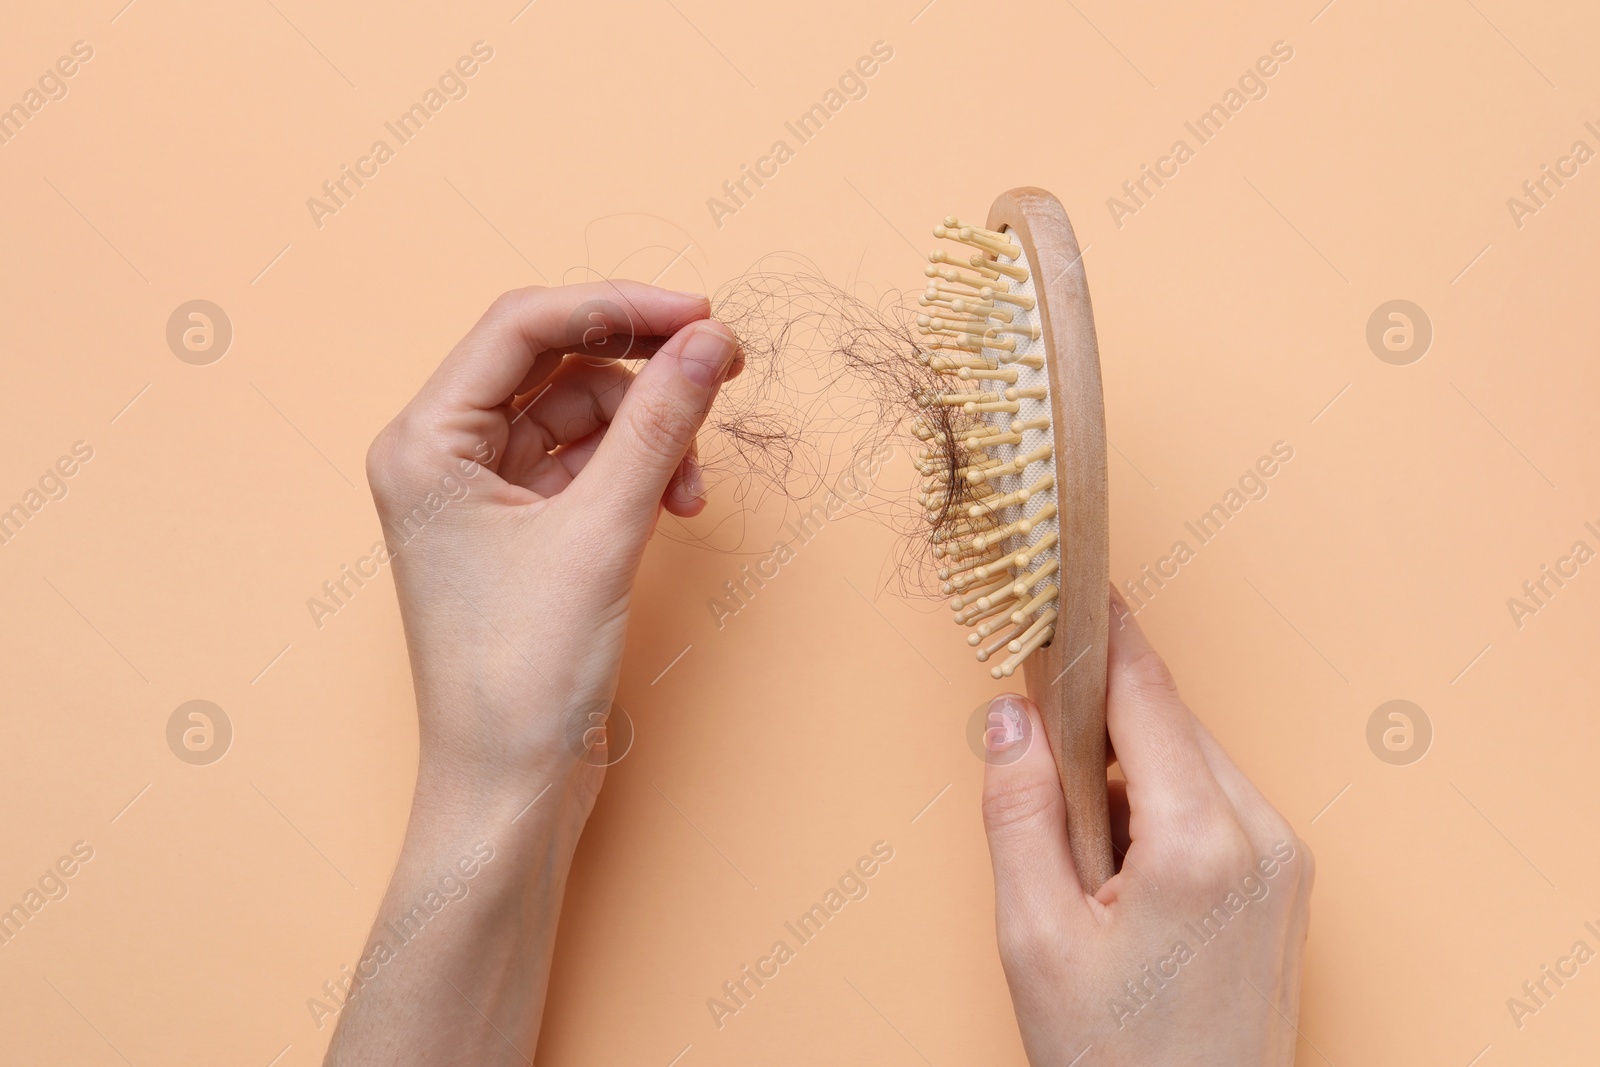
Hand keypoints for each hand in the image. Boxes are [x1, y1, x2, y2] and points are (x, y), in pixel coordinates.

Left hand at [324, 282, 738, 1064]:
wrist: (512, 789)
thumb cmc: (522, 678)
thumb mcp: (600, 534)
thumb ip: (658, 426)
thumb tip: (708, 341)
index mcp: (424, 442)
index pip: (523, 327)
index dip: (616, 306)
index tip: (698, 314)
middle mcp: (443, 456)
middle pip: (555, 364)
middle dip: (640, 367)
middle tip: (723, 366)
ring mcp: (484, 493)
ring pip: (582, 415)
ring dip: (650, 431)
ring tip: (695, 483)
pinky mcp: (523, 529)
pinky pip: (590, 464)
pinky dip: (640, 471)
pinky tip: (677, 503)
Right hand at [981, 593, 1313, 1064]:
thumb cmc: (1115, 1059)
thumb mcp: (1035, 935)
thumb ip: (1017, 810)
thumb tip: (1009, 716)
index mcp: (1200, 841)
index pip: (1145, 694)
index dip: (1101, 633)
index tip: (1071, 586)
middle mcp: (1262, 836)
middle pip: (1167, 723)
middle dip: (1097, 717)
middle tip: (1030, 739)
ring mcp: (1284, 861)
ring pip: (1189, 760)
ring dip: (1125, 767)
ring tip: (1076, 848)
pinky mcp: (1285, 884)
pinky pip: (1213, 803)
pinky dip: (1158, 803)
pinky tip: (1117, 867)